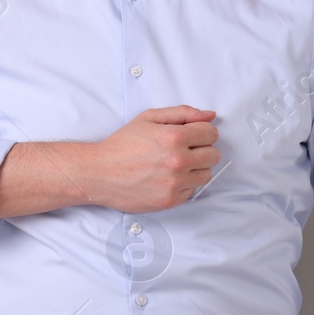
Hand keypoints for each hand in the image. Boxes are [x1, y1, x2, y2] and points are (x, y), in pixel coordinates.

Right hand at [82, 106, 219, 211]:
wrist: (100, 173)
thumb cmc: (123, 144)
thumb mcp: (149, 118)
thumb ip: (182, 113)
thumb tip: (210, 116)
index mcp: (174, 138)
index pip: (211, 133)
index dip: (202, 132)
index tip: (192, 135)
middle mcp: (178, 162)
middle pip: (213, 155)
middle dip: (202, 149)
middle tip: (184, 149)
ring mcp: (175, 183)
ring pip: (207, 174)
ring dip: (196, 168)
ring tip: (176, 164)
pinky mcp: (170, 200)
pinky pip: (192, 190)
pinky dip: (184, 184)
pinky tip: (167, 177)